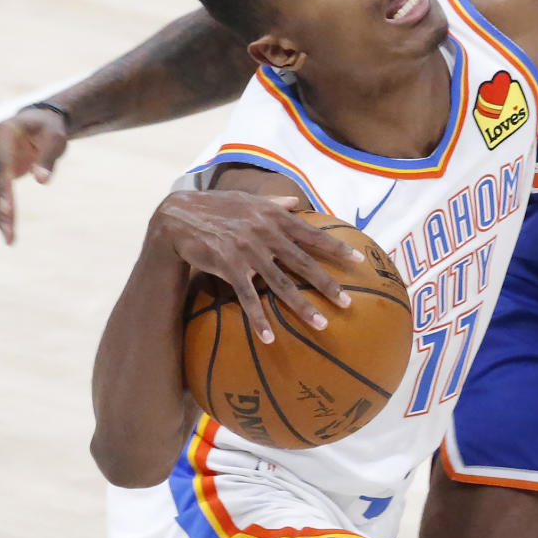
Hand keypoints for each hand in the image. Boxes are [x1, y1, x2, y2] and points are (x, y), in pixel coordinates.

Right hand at [0, 108, 68, 244]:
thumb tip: (42, 181)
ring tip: (9, 238)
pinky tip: (5, 230)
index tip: (7, 211)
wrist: (35, 123)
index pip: (2, 165)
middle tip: (10, 234)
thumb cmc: (48, 131)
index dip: (3, 189)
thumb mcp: (56, 139)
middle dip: (0, 209)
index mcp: (3, 132)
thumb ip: (48, 158)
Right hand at [152, 191, 365, 342]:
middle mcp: (266, 233)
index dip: (336, 248)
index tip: (359, 261)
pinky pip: (247, 297)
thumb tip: (296, 202)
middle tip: (347, 303)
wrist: (179, 216)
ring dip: (302, 306)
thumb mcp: (249, 200)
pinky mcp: (229, 266)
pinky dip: (259, 317)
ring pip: (281, 283)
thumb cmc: (217, 207)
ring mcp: (248, 250)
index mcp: (274, 217)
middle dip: (327, 284)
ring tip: (321, 324)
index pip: (312, 234)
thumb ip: (275, 203)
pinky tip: (269, 337)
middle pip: (303, 263)